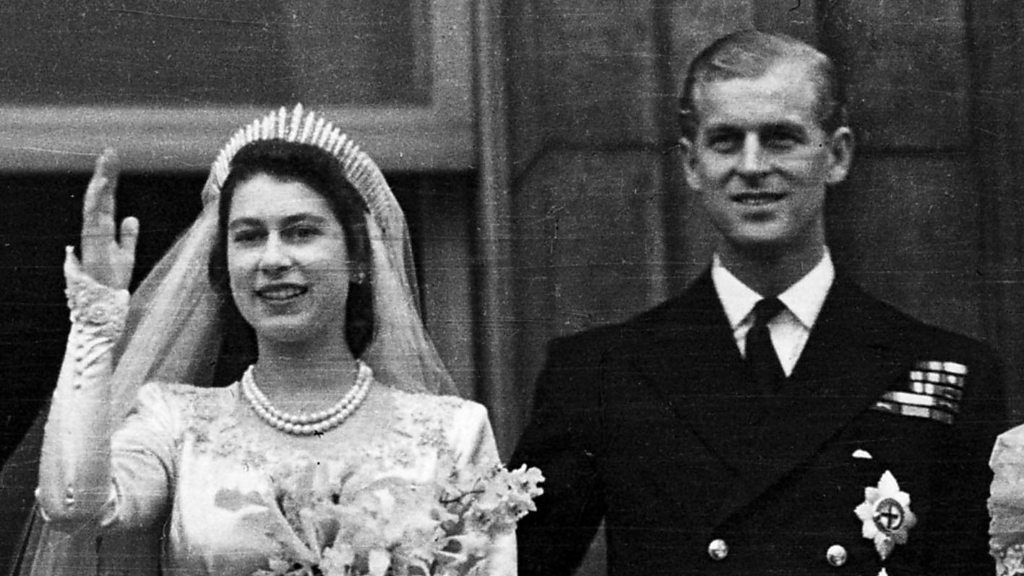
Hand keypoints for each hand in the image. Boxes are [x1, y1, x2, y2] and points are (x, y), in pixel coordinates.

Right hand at [79, 149, 138, 290]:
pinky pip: (94, 215)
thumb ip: (128, 236)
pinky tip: (104, 182)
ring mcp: (92, 233)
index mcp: (103, 228)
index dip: (110, 180)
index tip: (114, 161)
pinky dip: (98, 198)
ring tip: (107, 161)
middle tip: (110, 151)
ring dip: (101, 180)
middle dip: (104, 173)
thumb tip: (132, 218)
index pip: (107, 199)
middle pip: (99, 195)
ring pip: (95, 201)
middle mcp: (95, 227)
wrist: (104, 301)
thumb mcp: (127, 255)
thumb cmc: (113, 280)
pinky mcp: (93, 240)